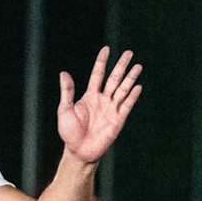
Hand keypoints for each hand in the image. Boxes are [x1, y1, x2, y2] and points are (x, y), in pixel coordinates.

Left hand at [57, 48, 142, 165]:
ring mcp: (111, 109)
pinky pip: (126, 105)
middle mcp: (102, 100)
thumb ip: (67, 91)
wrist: (79, 151)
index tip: (106, 49)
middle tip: (129, 52)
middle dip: (121, 66)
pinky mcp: (118, 120)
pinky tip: (138, 86)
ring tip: (138, 66)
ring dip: (130, 78)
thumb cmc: (69, 132)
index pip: (98, 74)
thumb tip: (63, 73)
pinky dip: (132, 96)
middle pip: (114, 78)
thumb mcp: (64, 109)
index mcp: (90, 96)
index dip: (102, 62)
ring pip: (123, 89)